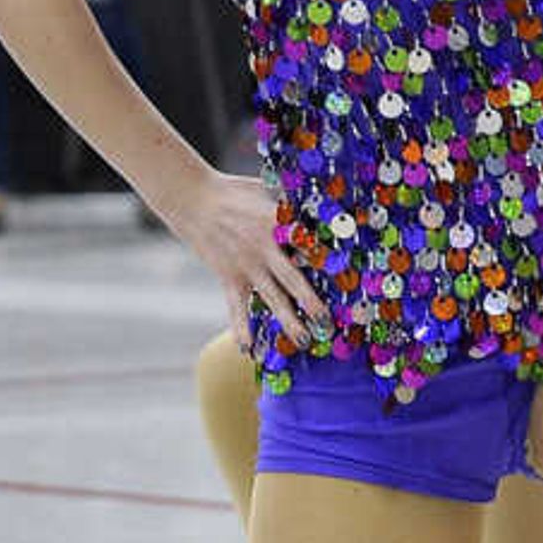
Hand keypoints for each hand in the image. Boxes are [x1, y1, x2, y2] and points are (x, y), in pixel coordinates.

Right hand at [163, 172, 330, 344]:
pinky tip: (248, 351)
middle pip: (293, 279)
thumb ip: (290, 205)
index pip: (308, 244)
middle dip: (311, 301)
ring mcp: (246, 266)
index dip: (328, 259)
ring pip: (271, 298)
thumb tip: (318, 206)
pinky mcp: (229, 278)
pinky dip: (241, 329)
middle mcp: (263, 248)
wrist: (193, 198)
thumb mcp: (267, 191)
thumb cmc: (235, 191)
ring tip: (304, 340)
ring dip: (288, 320)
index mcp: (276, 224)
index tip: (349, 275)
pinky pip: (236, 308)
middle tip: (329, 321)